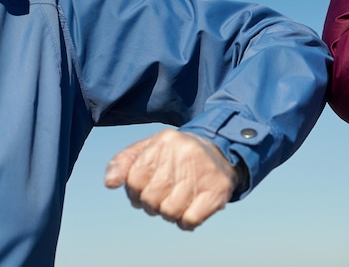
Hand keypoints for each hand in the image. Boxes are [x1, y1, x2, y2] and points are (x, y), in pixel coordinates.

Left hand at [104, 128, 237, 230]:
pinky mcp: (218, 189)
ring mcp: (203, 171)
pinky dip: (186, 222)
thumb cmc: (178, 154)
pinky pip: (190, 220)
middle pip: (151, 199)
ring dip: (170, 213)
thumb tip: (110, 183)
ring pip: (169, 212)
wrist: (222, 150)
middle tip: (164, 196)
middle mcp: (184, 153)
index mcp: (164, 141)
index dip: (136, 192)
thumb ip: (125, 162)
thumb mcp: (151, 148)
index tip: (147, 188)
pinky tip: (190, 209)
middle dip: (153, 204)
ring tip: (178, 201)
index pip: (134, 180)